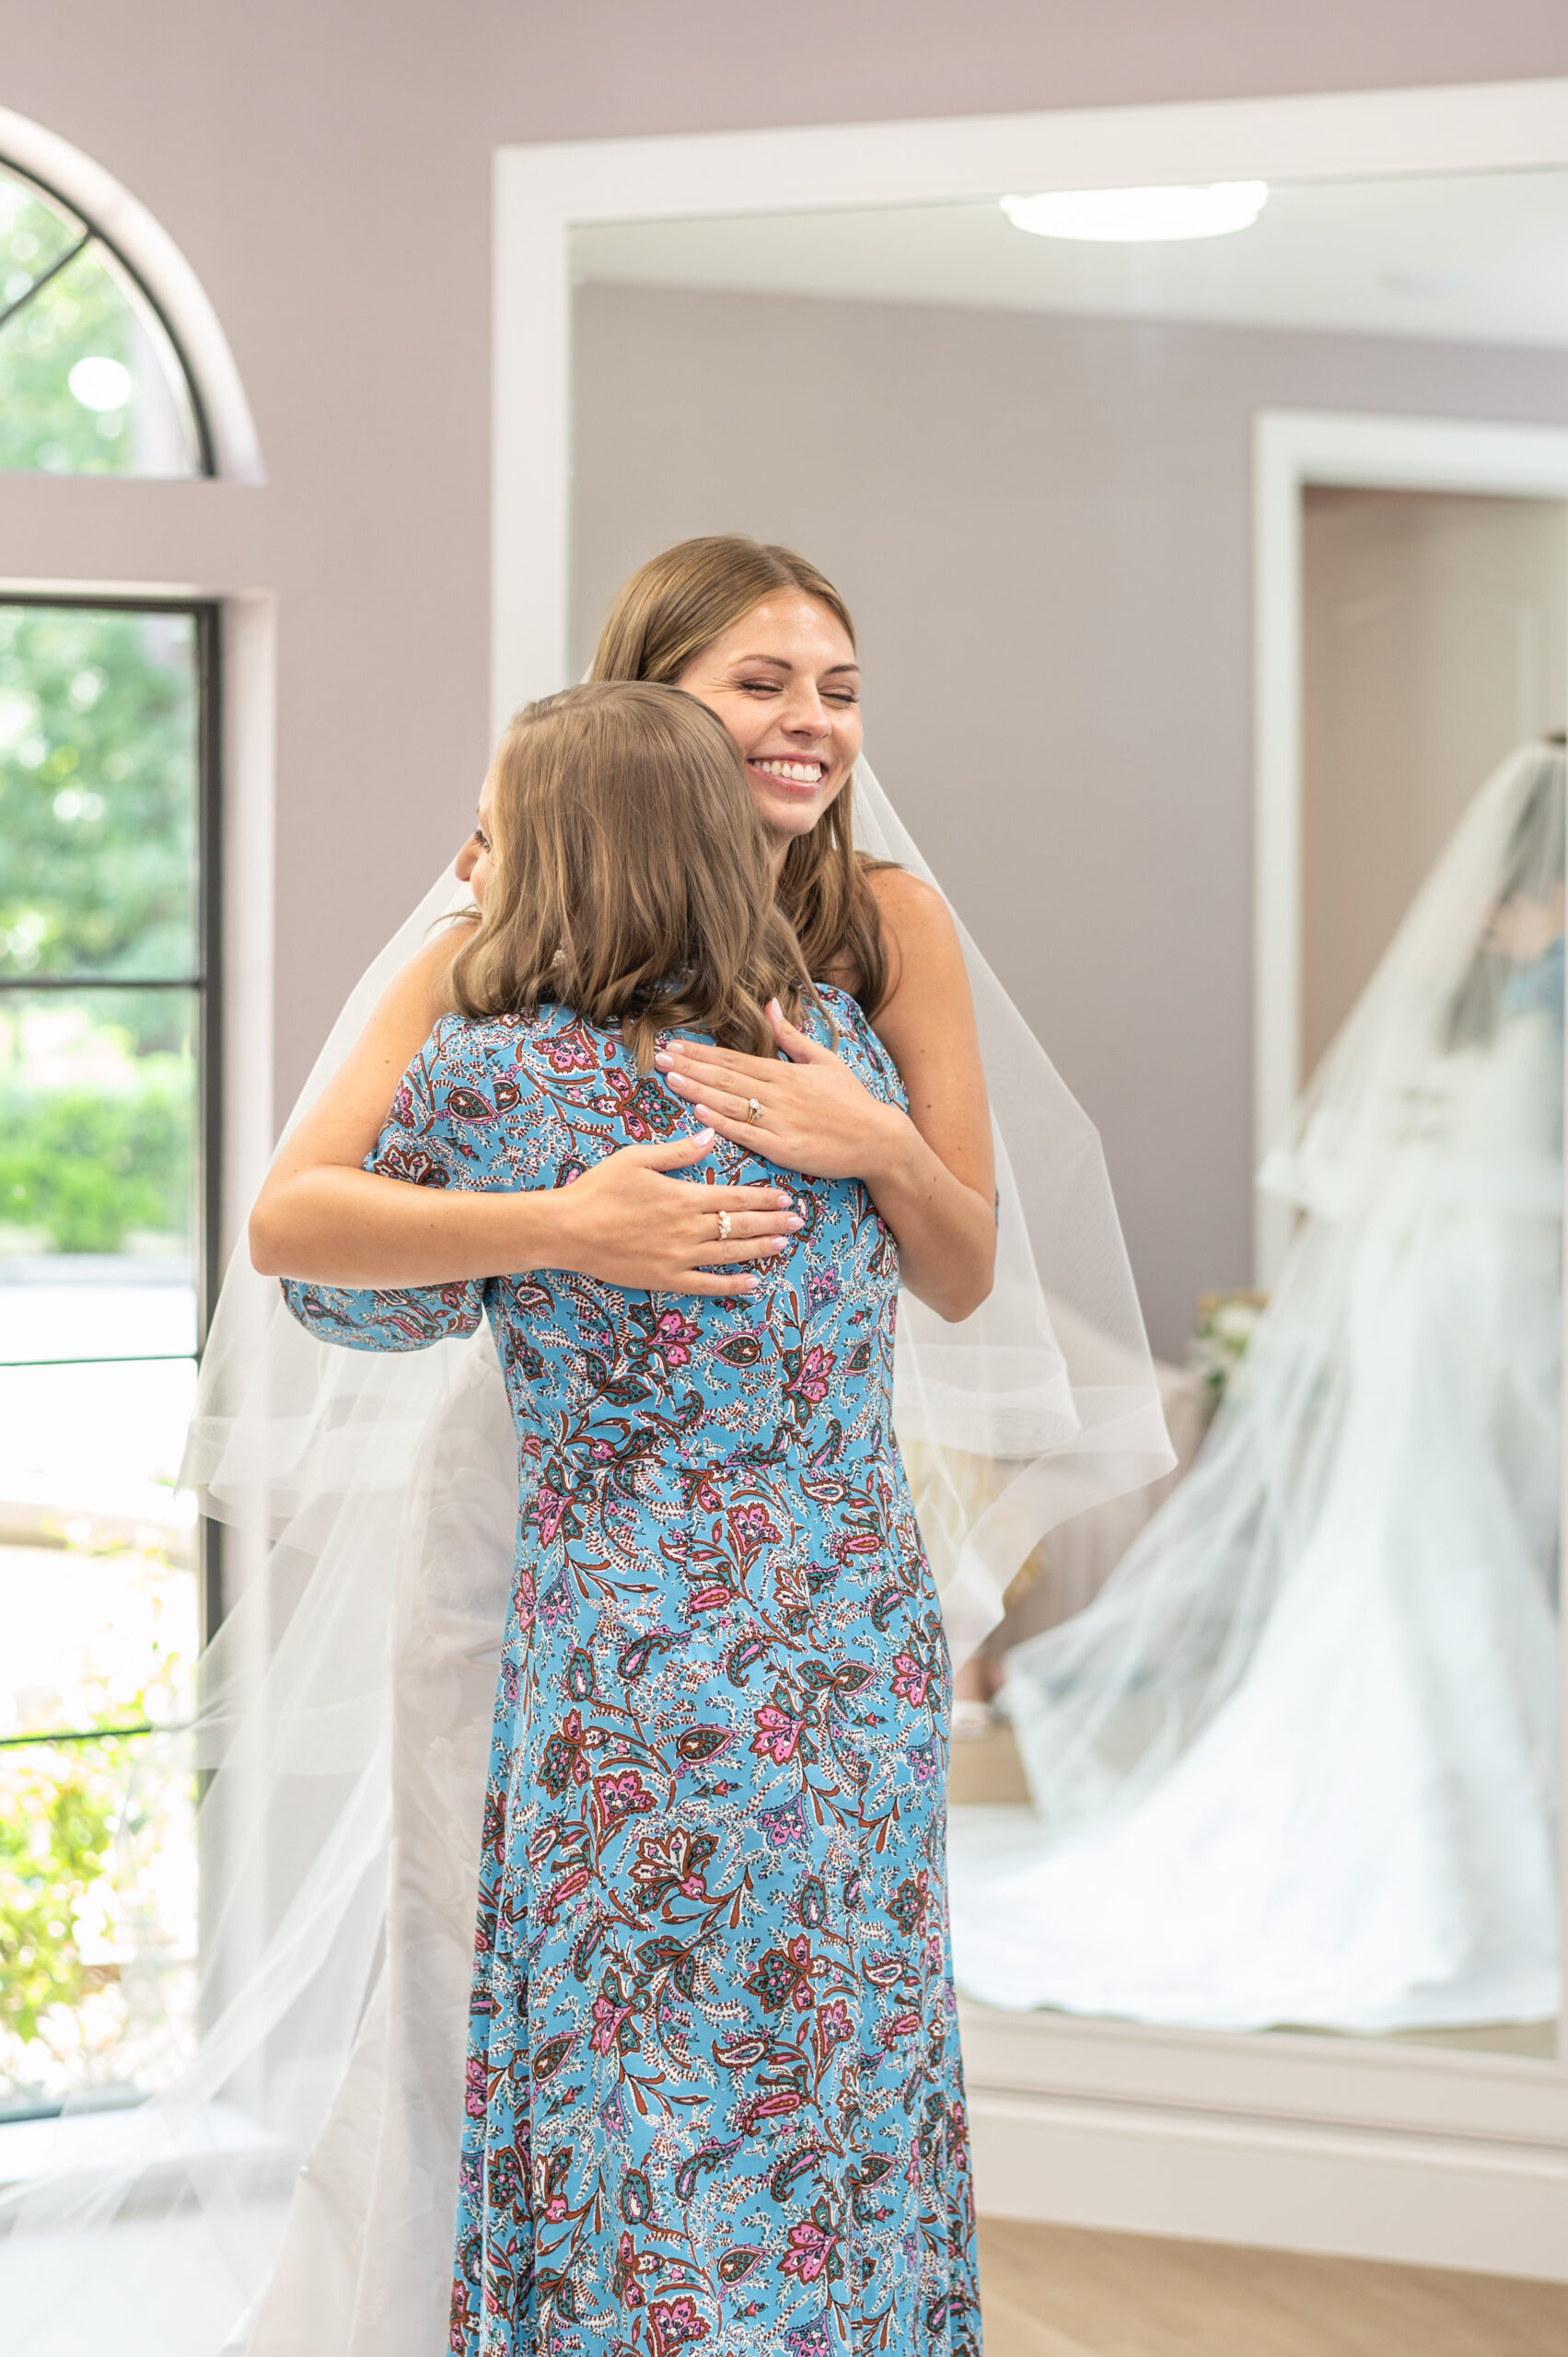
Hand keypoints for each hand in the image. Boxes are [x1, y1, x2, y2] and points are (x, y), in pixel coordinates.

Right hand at [551, 1128, 801, 1295]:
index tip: (785, 1197)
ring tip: (784, 1244)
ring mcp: (678, 1257)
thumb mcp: (636, 1159)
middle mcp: (688, 1229)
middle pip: (740, 1226)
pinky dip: (732, 1285)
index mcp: (684, 1197)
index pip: (735, 1198)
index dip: (763, 1198)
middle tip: (798, 1221)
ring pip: (730, 1253)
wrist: (566, 1230)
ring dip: (760, 1249)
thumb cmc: (598, 1190)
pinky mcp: (665, 1278)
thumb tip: (710, 1136)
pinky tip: (753, 1282)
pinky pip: (706, 1285)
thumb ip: (677, 1152)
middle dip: (772, 1222)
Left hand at [655, 1001, 905, 1181]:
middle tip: (660, 1058)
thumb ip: (793, 1037)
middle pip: (727, 1078)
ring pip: (732, 1102)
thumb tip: (771, 1005)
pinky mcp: (786, 1148)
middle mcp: (780, 1093)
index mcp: (786, 1072)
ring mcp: (782, 1121)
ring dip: (699, 1090)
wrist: (879, 1138)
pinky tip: (700, 1113)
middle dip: (691, 1067)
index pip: (735, 1059)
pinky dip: (723, 1122)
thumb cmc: (852, 1101)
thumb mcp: (825, 1060)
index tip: (676, 1045)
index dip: (703, 1053)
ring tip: (671, 1079)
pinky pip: (748, 1134)